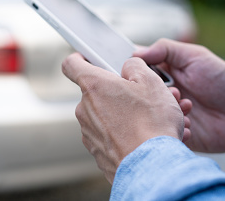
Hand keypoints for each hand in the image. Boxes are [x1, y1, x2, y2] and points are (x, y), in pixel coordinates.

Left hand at [62, 53, 184, 182]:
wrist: (152, 167)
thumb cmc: (152, 123)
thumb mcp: (151, 82)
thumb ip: (135, 66)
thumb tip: (128, 67)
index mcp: (94, 86)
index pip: (72, 64)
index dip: (80, 57)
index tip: (89, 57)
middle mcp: (85, 110)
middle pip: (97, 92)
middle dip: (118, 91)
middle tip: (143, 95)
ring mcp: (90, 133)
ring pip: (106, 116)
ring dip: (125, 114)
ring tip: (153, 120)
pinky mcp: (98, 153)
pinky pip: (111, 136)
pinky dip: (126, 134)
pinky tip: (147, 137)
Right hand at [134, 39, 224, 152]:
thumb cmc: (224, 80)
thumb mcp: (195, 56)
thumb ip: (165, 49)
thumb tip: (135, 53)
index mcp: (166, 74)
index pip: (140, 72)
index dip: (137, 73)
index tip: (137, 74)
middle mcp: (165, 94)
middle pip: (143, 95)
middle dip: (154, 94)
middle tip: (175, 92)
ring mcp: (171, 115)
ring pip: (153, 116)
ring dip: (167, 112)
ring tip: (188, 107)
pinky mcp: (177, 134)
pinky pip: (164, 135)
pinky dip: (174, 130)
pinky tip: (190, 125)